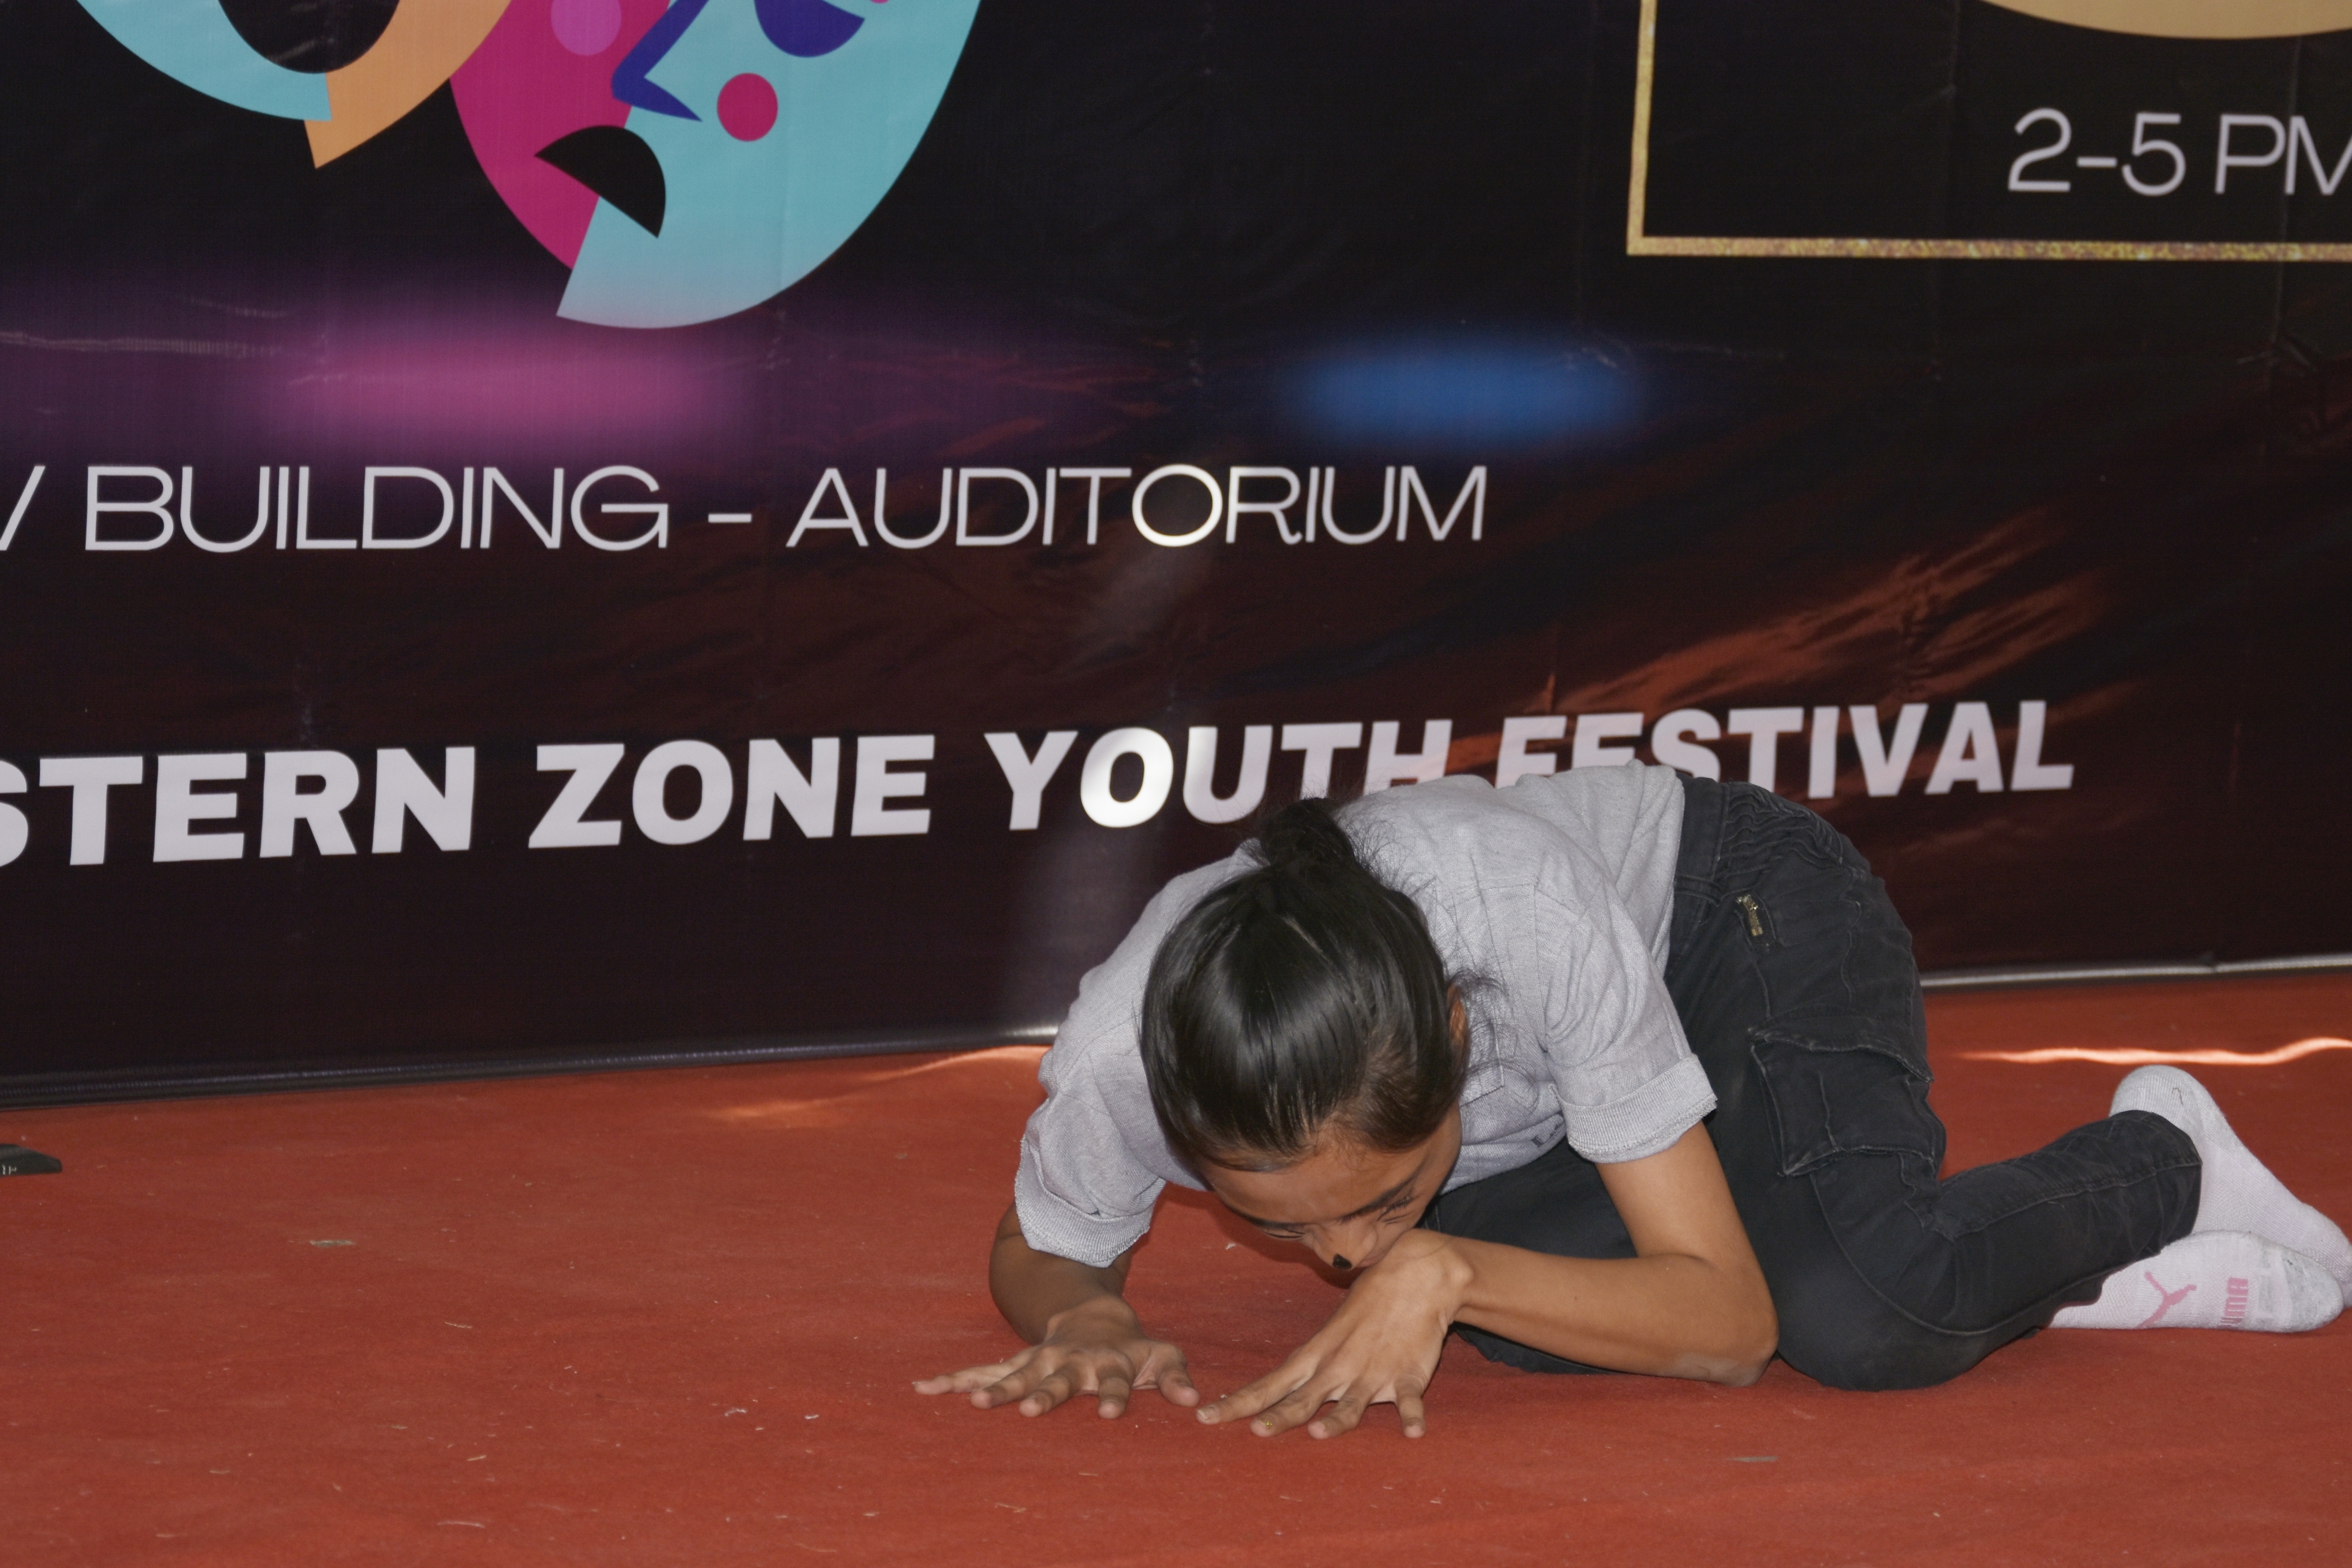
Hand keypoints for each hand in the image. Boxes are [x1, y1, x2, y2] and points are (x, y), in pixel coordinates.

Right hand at [915, 1297, 1198, 1418]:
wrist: (1096, 1315)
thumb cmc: (1132, 1346)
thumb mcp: (1161, 1355)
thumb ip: (1176, 1376)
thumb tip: (1193, 1400)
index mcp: (1108, 1365)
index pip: (1114, 1383)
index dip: (1115, 1397)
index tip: (1111, 1413)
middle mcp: (1069, 1362)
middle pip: (1055, 1380)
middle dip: (1041, 1394)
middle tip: (1027, 1410)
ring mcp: (1038, 1360)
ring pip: (1012, 1374)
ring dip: (992, 1387)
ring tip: (970, 1401)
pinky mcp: (1016, 1363)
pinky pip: (983, 1371)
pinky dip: (955, 1378)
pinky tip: (925, 1387)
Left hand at [1199, 1229, 1465, 1438]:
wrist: (1414, 1276)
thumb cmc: (1368, 1304)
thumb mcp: (1330, 1333)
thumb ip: (1312, 1364)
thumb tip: (1285, 1384)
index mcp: (1314, 1356)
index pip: (1268, 1385)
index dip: (1236, 1403)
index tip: (1204, 1418)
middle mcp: (1337, 1368)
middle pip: (1302, 1400)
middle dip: (1279, 1418)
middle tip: (1256, 1433)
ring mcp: (1372, 1373)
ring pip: (1351, 1404)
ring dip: (1338, 1420)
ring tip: (1321, 1433)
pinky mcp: (1407, 1375)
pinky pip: (1410, 1400)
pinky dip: (1412, 1415)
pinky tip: (1414, 1431)